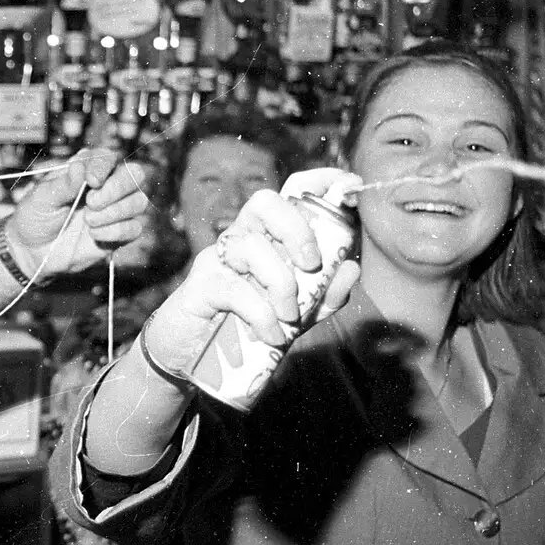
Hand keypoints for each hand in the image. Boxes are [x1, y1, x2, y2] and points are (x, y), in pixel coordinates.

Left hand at [3, 150, 148, 278]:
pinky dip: (115, 232)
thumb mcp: (42, 198)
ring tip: (88, 221)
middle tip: (91, 203)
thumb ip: (63, 183)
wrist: (33, 251)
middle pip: (135, 174)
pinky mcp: (120, 233)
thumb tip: (80, 166)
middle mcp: (107, 185)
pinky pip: (135, 228)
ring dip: (114, 212)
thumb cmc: (36, 217)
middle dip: (116, 188)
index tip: (91, 181)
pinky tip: (94, 235)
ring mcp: (116, 209)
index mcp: (88, 169)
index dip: (104, 167)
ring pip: (139, 201)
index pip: (109, 157)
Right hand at [141, 172, 361, 375]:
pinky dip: (261, 313)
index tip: (348, 184)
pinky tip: (271, 334)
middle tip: (311, 266)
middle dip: (296, 229)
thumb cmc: (246, 330)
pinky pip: (233, 287)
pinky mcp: (200, 285)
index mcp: (266, 238)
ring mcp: (217, 259)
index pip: (288, 194)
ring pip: (250, 245)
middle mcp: (240, 239)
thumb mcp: (297, 316)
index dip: (318, 181)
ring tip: (289, 317)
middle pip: (264, 202)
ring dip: (280, 283)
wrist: (193, 363)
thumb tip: (351, 269)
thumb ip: (325, 295)